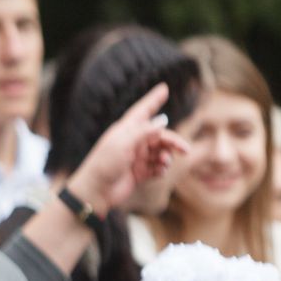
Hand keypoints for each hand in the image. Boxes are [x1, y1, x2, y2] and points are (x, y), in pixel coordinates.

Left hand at [64, 82, 188, 216]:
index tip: (164, 88)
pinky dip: (161, 169)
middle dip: (173, 141)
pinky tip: (160, 172)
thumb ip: (144, 132)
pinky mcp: (139, 173)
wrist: (95, 192)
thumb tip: (163, 121)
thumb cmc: (104, 164)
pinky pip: (157, 168)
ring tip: (164, 163)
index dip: (153, 100)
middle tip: (184, 149)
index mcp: (126, 130)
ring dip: (167, 156)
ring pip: (161, 152)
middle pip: (160, 136)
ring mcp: (137, 158)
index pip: (142, 111)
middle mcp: (133, 142)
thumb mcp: (123, 144)